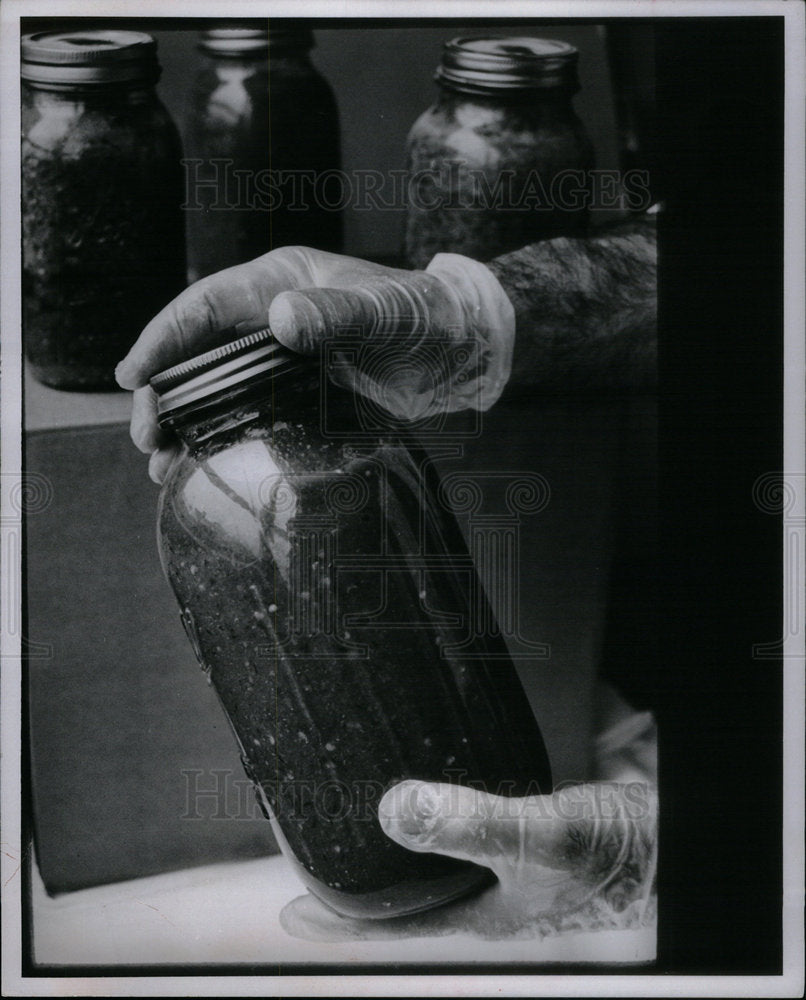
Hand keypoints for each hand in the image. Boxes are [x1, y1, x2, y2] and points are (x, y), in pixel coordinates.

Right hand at [115, 246, 513, 482]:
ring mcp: (283, 356)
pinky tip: (203, 465)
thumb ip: (337, 312)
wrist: (462, 349)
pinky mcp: (298, 390)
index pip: (206, 305)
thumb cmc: (427, 317)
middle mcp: (272, 317)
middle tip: (146, 436)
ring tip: (161, 465)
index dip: (165, 338)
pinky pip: (247, 410)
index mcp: (280, 282)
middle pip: (199, 351)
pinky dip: (221, 436)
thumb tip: (281, 317)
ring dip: (185, 422)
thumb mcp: (385, 312)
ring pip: (216, 386)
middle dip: (165, 391)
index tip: (134, 375)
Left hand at [280, 779, 657, 941]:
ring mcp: (499, 856)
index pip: (394, 925)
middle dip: (360, 871)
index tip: (293, 911)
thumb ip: (472, 824)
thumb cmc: (614, 856)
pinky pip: (463, 812)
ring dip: (394, 832)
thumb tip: (394, 810)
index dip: (342, 921)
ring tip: (354, 801)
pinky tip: (428, 766)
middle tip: (315, 839)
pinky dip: (438, 796)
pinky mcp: (518, 821)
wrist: (666, 836)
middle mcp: (482, 887)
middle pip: (405, 886)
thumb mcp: (538, 839)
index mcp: (478, 912)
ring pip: (431, 847)